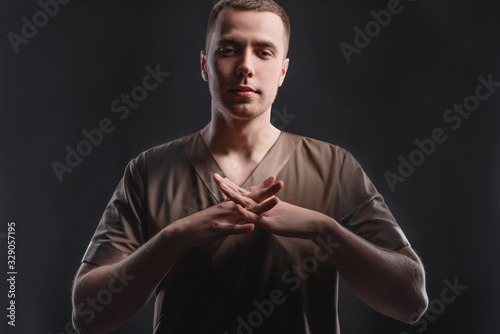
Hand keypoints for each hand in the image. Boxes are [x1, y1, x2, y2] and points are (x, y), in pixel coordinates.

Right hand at [167, 174, 281, 247]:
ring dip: (261, 207)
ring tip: (276, 201)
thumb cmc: (203, 223)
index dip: (262, 187)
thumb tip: (241, 208)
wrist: (184, 230)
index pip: (248, 193)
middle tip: (281, 184)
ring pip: (246, 211)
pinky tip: (252, 227)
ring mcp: (225, 217)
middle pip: (252, 198)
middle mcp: (229, 207)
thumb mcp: (220, 214)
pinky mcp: (219, 229)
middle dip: (267, 192)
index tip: (274, 179)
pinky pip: (232, 229)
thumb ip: (232, 211)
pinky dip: (242, 228)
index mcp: (230, 204)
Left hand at [217, 176, 331, 239]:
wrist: (313, 223)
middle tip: (214, 177)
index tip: (219, 179)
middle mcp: (264, 205)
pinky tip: (238, 208)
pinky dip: (247, 213)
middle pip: (243, 193)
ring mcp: (268, 213)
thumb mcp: (278, 215)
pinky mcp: (272, 223)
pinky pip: (257, 217)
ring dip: (234, 195)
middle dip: (227, 186)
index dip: (231, 186)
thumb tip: (259, 212)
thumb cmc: (296, 221)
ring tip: (221, 187)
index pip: (245, 192)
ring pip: (248, 203)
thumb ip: (267, 212)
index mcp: (264, 203)